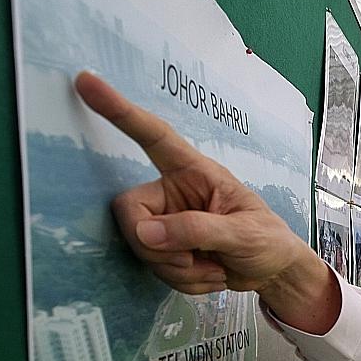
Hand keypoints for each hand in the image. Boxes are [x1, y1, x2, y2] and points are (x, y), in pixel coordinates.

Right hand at [76, 72, 325, 312]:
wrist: (273, 271)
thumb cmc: (267, 239)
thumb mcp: (243, 234)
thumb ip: (197, 229)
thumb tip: (143, 232)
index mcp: (193, 171)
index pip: (153, 136)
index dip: (119, 111)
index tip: (86, 81)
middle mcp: (173, 191)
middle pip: (130, 212)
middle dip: (157, 247)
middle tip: (194, 261)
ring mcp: (166, 220)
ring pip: (141, 246)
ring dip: (177, 268)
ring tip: (214, 266)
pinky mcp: (165, 247)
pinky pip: (154, 267)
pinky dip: (183, 280)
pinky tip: (210, 274)